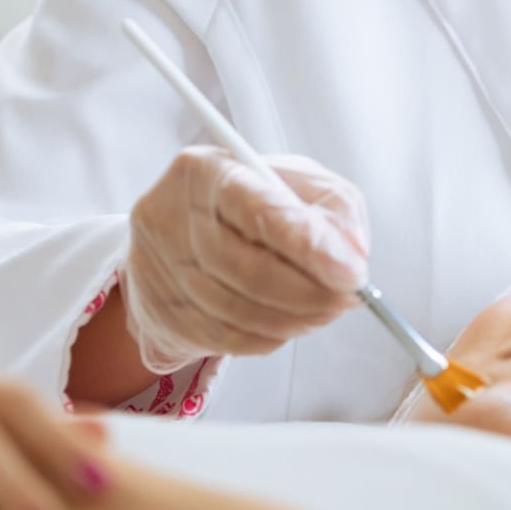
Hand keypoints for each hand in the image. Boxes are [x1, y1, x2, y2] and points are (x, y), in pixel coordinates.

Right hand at [124, 145, 370, 372]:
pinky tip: (288, 322)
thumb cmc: (248, 201)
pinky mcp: (159, 312)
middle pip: (249, 269)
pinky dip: (268, 336)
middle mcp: (170, 216)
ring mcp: (158, 268)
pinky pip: (225, 338)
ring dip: (296, 318)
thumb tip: (352, 255)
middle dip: (312, 292)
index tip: (350, 272)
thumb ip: (333, 207)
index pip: (257, 210)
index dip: (309, 246)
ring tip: (325, 309)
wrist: (180, 233)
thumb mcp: (296, 183)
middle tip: (347, 297)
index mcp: (206, 171)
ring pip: (239, 311)